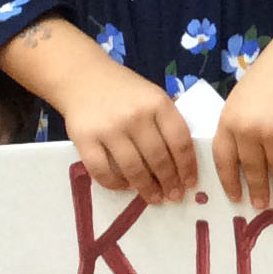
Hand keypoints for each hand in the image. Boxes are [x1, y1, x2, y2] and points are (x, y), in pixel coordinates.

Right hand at [61, 51, 195, 204]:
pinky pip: (102, 171)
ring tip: (154, 198)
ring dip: (147, 188)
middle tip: (174, 196)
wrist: (82, 75)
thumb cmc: (123, 90)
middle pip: (159, 158)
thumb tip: (182, 164)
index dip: (187, 167)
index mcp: (158, 103)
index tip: (190, 183)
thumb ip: (166, 123)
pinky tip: (125, 187)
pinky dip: (116, 184)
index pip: (180, 141)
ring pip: (133, 169)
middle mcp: (135, 116)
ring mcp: (109, 128)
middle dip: (169, 182)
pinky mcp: (84, 139)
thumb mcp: (152, 96)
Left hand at [213, 45, 272, 208]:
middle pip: (252, 169)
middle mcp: (248, 130)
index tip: (236, 198)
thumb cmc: (271, 75)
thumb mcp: (242, 98)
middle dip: (258, 190)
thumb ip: (238, 125)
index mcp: (229, 120)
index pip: (224, 159)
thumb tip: (242, 159)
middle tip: (261, 204)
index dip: (230, 182)